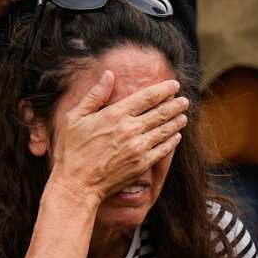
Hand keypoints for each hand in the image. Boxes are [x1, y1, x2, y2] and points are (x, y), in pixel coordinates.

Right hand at [49, 73, 188, 202]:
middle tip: (185, 100)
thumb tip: (108, 74)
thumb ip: (94, 95)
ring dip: (177, 121)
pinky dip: (172, 141)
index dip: (164, 90)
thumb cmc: (72, 150)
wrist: (77, 183)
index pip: (147, 97)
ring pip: (165, 130)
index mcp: (115, 114)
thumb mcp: (74, 117)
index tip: (174, 85)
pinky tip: (177, 136)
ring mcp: (138, 148)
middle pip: (161, 113)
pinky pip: (163, 150)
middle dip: (176, 105)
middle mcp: (130, 129)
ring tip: (184, 116)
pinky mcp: (142, 164)